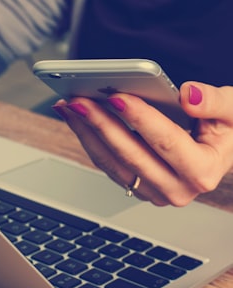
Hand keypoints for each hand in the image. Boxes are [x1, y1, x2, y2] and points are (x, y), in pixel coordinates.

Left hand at [53, 82, 232, 205]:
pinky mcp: (136, 185)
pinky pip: (106, 164)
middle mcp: (176, 188)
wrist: (215, 151)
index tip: (117, 96)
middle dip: (102, 125)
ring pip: (111, 162)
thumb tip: (188, 96)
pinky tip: (77, 119)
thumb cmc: (224, 130)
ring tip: (70, 106)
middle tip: (79, 100)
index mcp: (202, 171)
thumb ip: (216, 102)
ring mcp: (152, 191)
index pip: (166, 142)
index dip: (141, 118)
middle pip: (130, 155)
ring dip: (87, 132)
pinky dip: (89, 139)